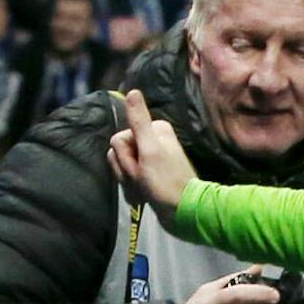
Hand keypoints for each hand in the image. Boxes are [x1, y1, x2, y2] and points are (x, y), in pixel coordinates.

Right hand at [109, 88, 198, 228]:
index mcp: (154, 129)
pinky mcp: (150, 174)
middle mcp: (153, 140)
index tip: (141, 168)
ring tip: (145, 190)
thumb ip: (139, 121)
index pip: (119, 138)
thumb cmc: (166, 182)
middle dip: (127, 170)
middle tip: (144, 180)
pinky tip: (144, 196)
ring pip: (123, 166)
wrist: (184, 212)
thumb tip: (132, 91)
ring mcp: (150, 158)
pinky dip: (134, 189)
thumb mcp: (150, 150)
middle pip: (120, 152)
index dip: (126, 157)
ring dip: (130, 181)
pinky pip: (130, 178)